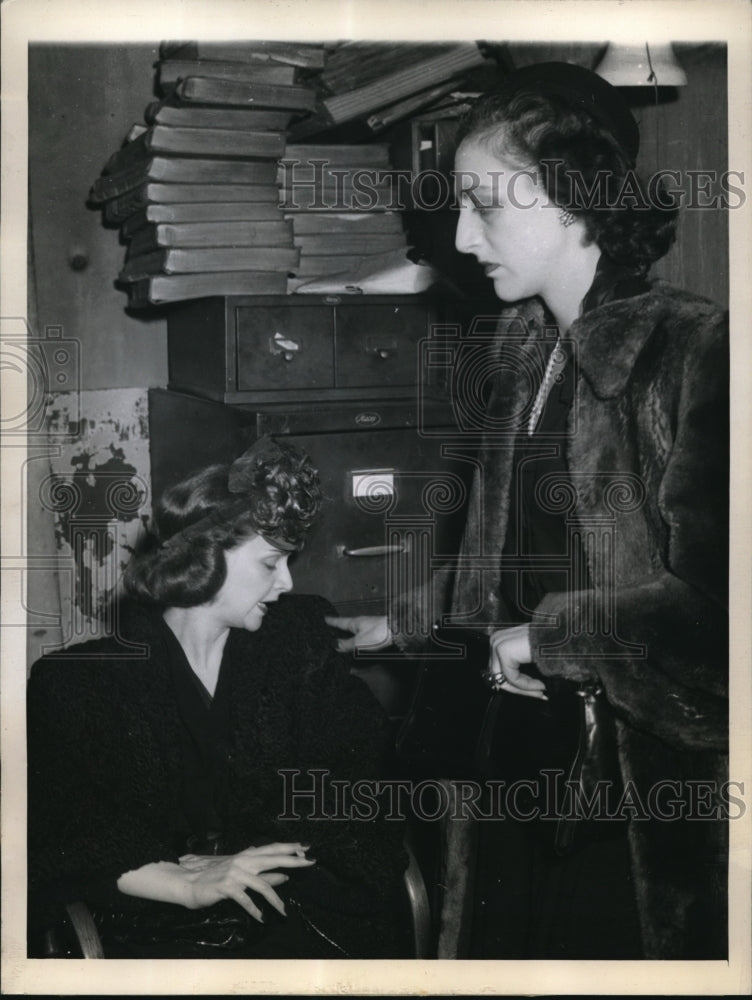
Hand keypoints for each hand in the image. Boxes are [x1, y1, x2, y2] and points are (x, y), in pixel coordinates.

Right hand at [179, 842, 314, 921]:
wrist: (187, 882)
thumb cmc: (213, 878)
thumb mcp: (240, 873)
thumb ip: (263, 874)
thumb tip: (285, 875)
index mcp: (246, 856)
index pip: (272, 849)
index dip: (289, 847)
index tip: (306, 848)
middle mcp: (243, 861)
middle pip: (273, 859)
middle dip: (293, 860)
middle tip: (310, 862)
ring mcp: (235, 873)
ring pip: (262, 885)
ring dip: (275, 900)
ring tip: (283, 912)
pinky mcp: (227, 887)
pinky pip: (245, 900)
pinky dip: (254, 910)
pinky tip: (261, 918)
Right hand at [325, 614, 392, 651]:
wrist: (398, 631)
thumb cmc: (379, 633)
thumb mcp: (358, 642)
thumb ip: (346, 644)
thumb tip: (334, 645)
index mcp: (354, 623)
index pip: (338, 621)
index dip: (330, 621)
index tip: (323, 618)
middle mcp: (360, 622)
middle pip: (346, 624)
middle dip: (338, 625)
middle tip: (330, 625)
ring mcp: (368, 626)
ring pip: (354, 629)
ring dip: (347, 631)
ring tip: (341, 633)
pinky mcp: (375, 630)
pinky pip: (361, 633)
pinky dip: (355, 636)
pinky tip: (357, 640)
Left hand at [488, 625, 547, 700]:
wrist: (563, 634)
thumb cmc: (552, 642)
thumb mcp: (530, 655)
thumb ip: (519, 668)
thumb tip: (519, 688)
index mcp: (501, 639)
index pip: (500, 670)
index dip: (518, 685)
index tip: (537, 693)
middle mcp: (496, 639)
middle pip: (499, 675)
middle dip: (520, 689)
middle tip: (540, 695)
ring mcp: (498, 644)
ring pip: (503, 679)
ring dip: (524, 689)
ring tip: (541, 691)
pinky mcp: (503, 650)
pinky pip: (511, 677)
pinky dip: (526, 685)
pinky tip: (541, 685)